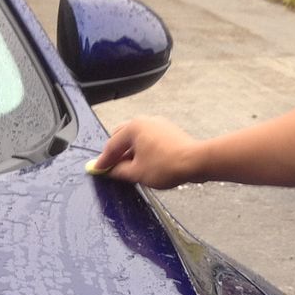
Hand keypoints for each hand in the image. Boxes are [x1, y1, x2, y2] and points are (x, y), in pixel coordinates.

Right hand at [85, 116, 204, 188]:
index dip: (104, 161)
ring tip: (128, 166)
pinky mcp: (169, 131)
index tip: (98, 169)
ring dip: (129, 151)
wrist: (196, 162)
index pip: (112, 145)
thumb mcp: (137, 173)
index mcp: (133, 128)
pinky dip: (142, 149)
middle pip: (122, 137)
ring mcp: (158, 124)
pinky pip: (149, 139)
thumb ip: (119, 171)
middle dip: (116, 152)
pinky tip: (144, 161)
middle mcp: (144, 121)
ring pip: (136, 137)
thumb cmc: (167, 165)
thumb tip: (110, 171)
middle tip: (111, 167)